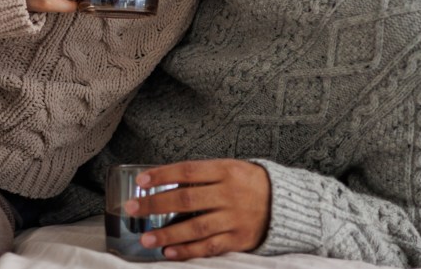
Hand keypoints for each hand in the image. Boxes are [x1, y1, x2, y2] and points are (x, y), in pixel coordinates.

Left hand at [125, 159, 270, 260]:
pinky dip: (188, 251)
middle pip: (186, 199)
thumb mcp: (230, 168)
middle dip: (155, 204)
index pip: (187, 171)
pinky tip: (169, 252)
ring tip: (146, 239)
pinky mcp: (239, 239)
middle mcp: (229, 194)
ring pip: (196, 227)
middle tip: (131, 209)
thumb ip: (201, 175)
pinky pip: (210, 247)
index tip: (140, 180)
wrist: (288, 203)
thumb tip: (163, 181)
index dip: (162, 175)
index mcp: (225, 170)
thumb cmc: (249, 183)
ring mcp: (235, 218)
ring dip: (168, 234)